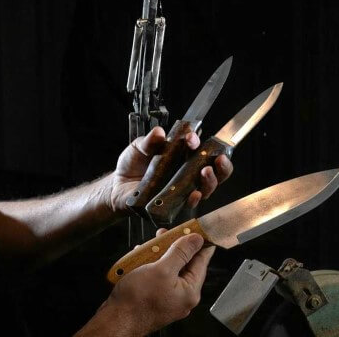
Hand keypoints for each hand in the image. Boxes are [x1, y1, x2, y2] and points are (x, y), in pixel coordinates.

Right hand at [78, 234, 214, 335]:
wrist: (117, 320)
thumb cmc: (137, 300)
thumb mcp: (161, 269)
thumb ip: (180, 253)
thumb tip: (196, 240)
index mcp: (190, 291)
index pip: (201, 261)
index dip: (199, 243)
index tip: (197, 230)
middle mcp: (182, 297)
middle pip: (183, 265)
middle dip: (173, 248)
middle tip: (165, 235)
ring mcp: (168, 299)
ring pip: (168, 270)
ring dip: (158, 257)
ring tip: (146, 248)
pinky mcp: (155, 299)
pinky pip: (158, 279)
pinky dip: (150, 268)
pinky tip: (139, 262)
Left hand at [107, 126, 233, 213]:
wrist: (117, 186)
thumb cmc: (132, 165)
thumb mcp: (139, 147)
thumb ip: (149, 141)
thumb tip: (160, 133)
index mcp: (184, 157)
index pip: (202, 149)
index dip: (203, 144)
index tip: (192, 139)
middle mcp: (188, 174)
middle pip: (215, 170)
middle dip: (222, 165)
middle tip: (218, 158)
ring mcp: (183, 190)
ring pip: (207, 188)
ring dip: (210, 180)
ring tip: (206, 172)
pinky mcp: (175, 205)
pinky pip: (189, 204)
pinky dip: (194, 199)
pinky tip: (194, 193)